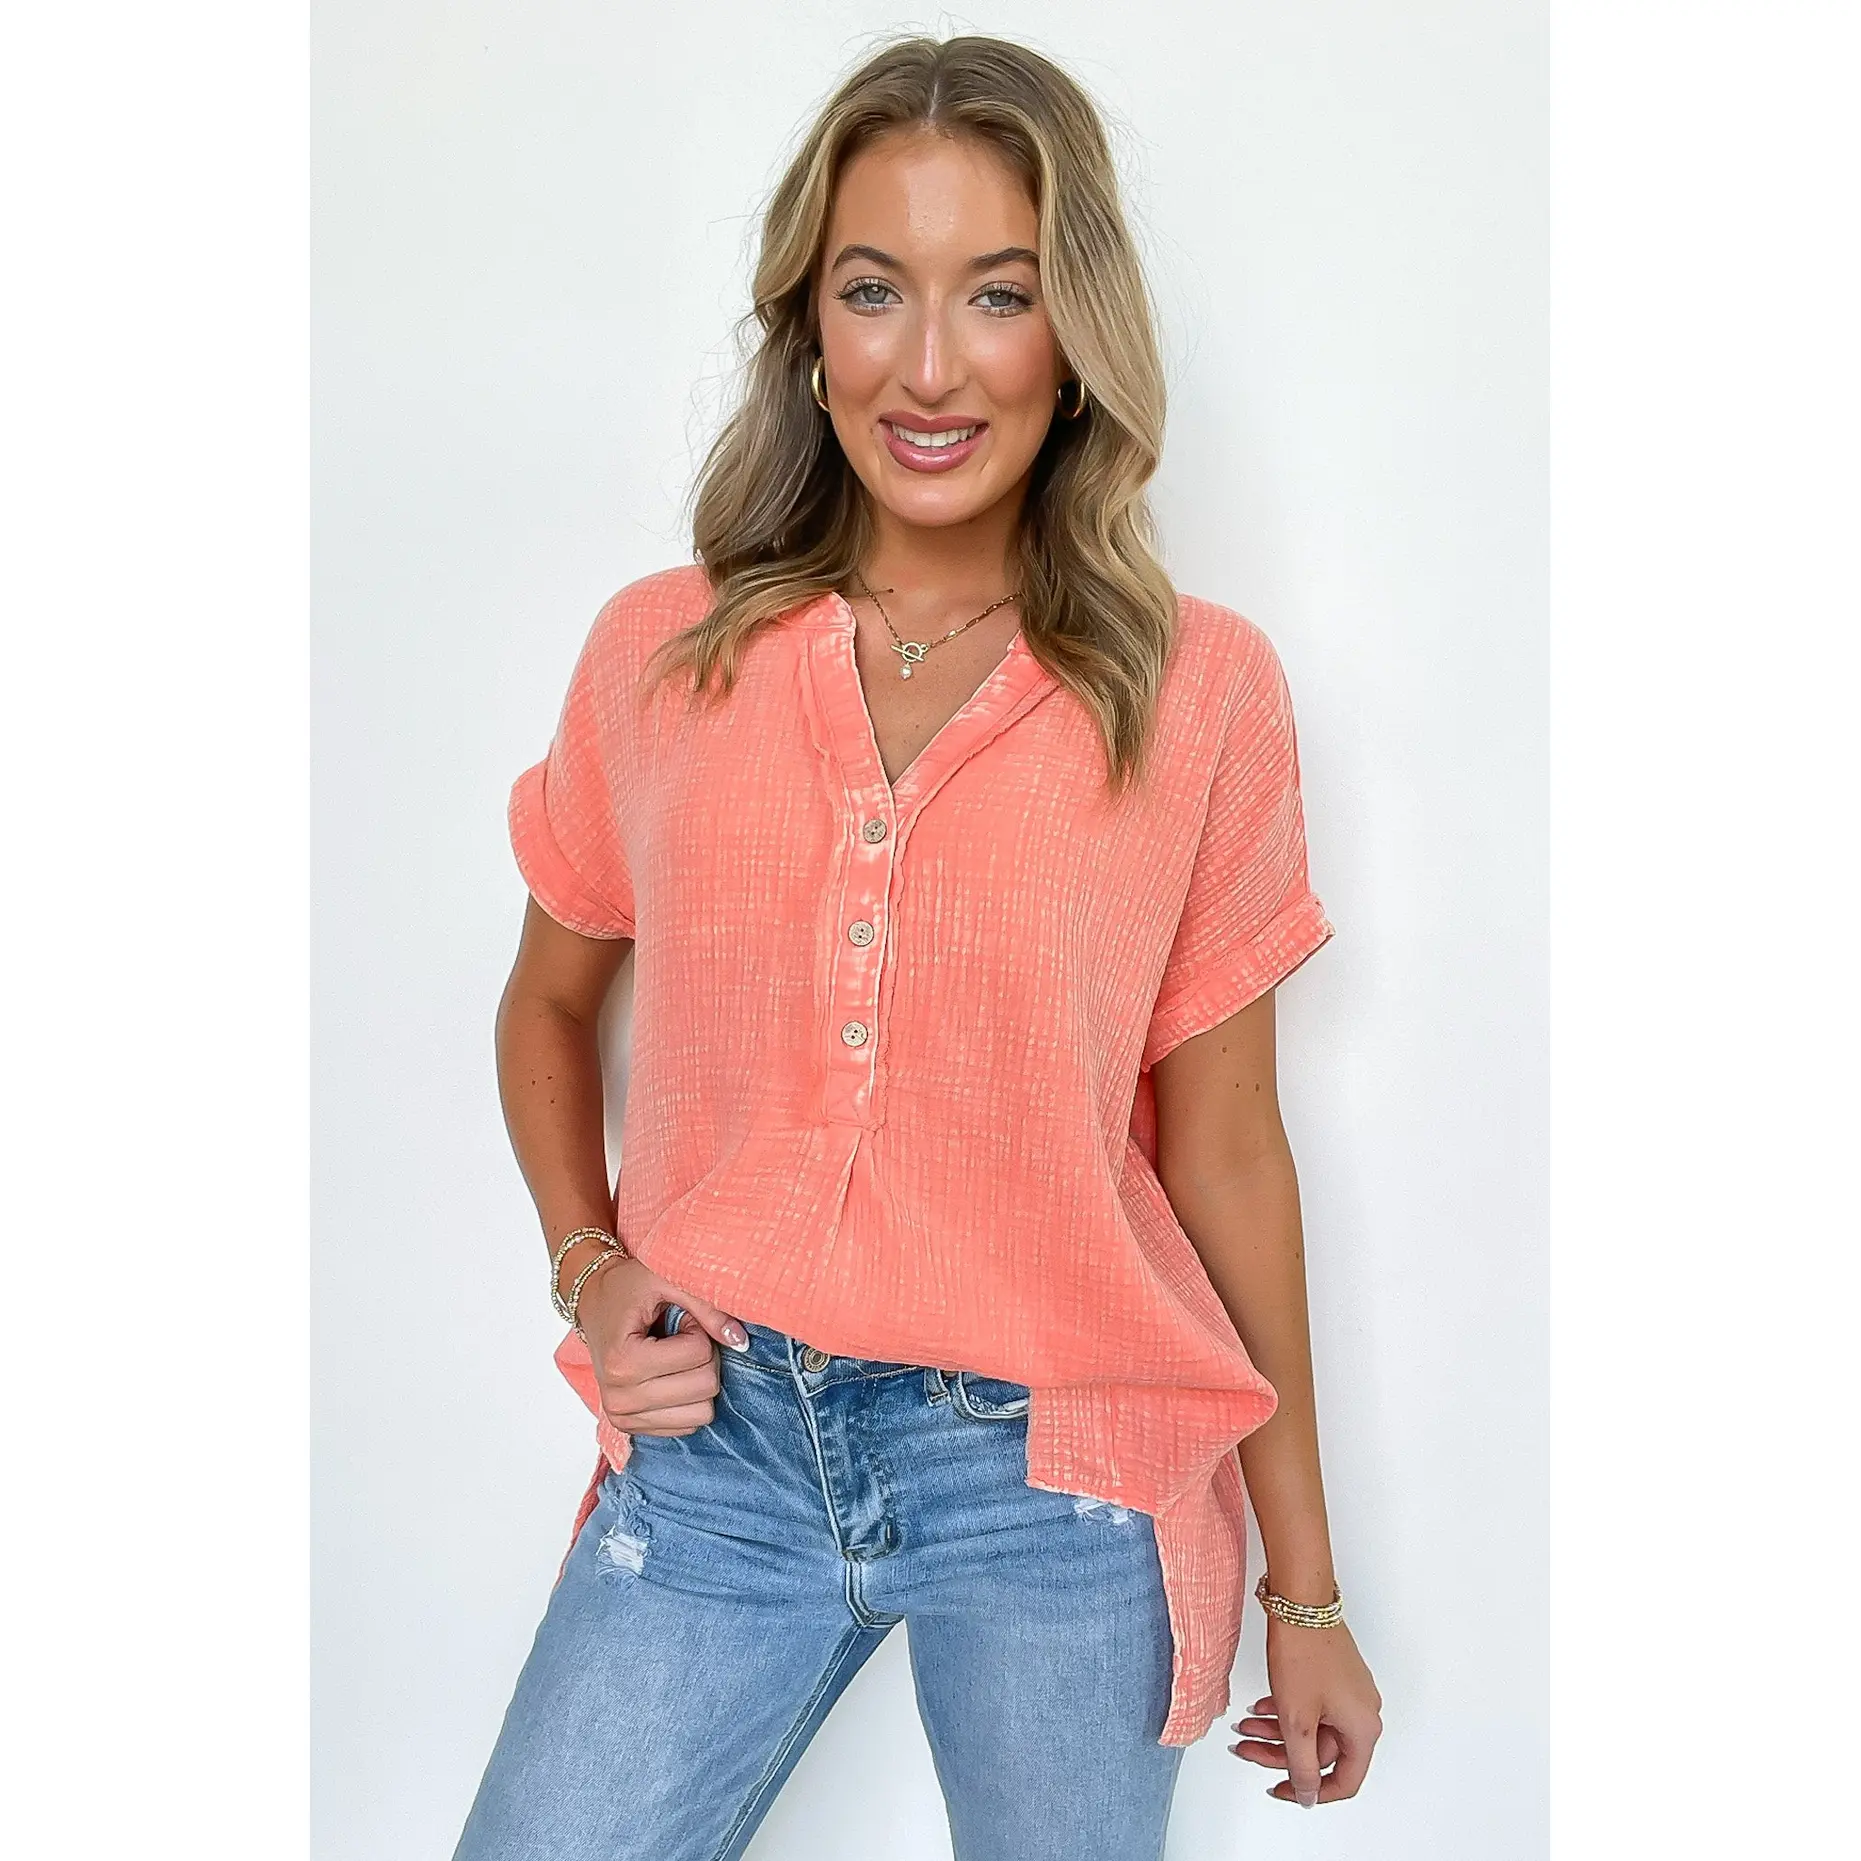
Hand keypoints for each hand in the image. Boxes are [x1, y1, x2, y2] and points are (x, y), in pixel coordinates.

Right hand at [573, 1253, 750, 1436]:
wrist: (593, 1301)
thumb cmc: (626, 1287)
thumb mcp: (665, 1281)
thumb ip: (707, 1308)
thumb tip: (741, 1342)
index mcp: (623, 1361)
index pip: (698, 1353)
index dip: (697, 1328)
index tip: (677, 1317)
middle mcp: (619, 1397)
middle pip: (705, 1387)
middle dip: (703, 1355)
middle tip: (679, 1336)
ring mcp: (624, 1417)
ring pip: (702, 1413)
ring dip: (698, 1379)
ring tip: (673, 1355)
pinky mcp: (632, 1427)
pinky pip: (688, 1426)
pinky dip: (688, 1398)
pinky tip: (667, 1375)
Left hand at [1230, 1618, 1382, 1806]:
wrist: (1300, 1602)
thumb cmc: (1303, 1654)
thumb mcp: (1297, 1720)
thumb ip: (1302, 1766)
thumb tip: (1308, 1796)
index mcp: (1363, 1729)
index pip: (1344, 1780)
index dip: (1312, 1791)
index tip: (1282, 1790)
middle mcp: (1363, 1712)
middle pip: (1322, 1753)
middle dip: (1281, 1753)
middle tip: (1248, 1748)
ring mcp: (1349, 1692)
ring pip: (1313, 1728)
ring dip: (1277, 1731)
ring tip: (1246, 1725)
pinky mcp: (1335, 1676)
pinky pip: (1312, 1707)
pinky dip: (1286, 1710)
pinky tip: (1261, 1705)